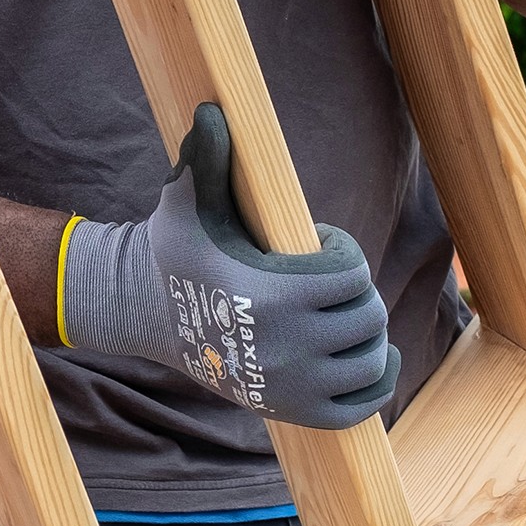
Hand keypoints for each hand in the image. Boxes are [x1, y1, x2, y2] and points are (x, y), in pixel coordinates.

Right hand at [59, 106, 398, 430]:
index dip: (343, 252)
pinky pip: (361, 406)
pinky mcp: (295, 412)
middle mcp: (289, 349)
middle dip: (358, 292)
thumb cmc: (175, 253)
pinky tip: (371, 356)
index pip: (354, 275)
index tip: (319, 245)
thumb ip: (207, 159)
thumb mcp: (186, 203)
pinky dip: (376, 381)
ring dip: (369, 334)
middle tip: (332, 281)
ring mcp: (294, 386)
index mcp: (273, 297)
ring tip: (345, 314)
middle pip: (369, 317)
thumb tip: (212, 112)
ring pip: (371, 360)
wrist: (148, 316)